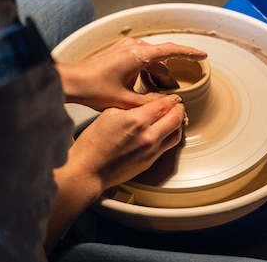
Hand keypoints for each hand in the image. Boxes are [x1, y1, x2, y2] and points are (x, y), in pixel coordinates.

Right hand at [46, 94, 184, 250]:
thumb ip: (131, 107)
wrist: (88, 170)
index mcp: (136, 120)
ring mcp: (151, 151)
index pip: (164, 105)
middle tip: (176, 105)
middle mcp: (148, 136)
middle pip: (176, 118)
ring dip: (177, 123)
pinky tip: (163, 131)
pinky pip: (167, 146)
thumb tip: (144, 105)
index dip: (171, 99)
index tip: (172, 97)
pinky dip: (169, 136)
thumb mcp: (109, 113)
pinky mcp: (150, 162)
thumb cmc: (92, 144)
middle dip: (178, 109)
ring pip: (176, 134)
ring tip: (173, 118)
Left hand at [56, 37, 206, 110]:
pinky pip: (142, 58)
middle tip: (175, 91)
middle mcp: (134, 46)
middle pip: (162, 59)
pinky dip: (148, 70)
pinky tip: (145, 85)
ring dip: (158, 74)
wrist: (72, 81)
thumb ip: (150, 102)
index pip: (171, 51)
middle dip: (170, 75)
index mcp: (138, 55)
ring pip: (152, 60)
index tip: (203, 55)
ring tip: (160, 92)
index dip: (190, 53)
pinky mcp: (120, 51)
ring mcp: (126, 47)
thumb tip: (169, 103)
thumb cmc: (94, 89)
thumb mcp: (126, 101)